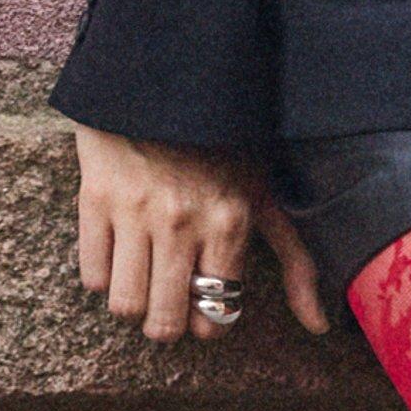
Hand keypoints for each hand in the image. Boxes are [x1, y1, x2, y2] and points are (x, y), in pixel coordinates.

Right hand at [69, 127, 332, 344]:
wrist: (164, 85)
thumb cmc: (222, 147)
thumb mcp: (265, 198)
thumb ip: (295, 261)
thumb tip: (318, 326)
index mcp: (229, 222)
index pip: (217, 314)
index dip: (210, 322)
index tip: (206, 307)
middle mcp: (182, 222)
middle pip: (165, 322)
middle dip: (168, 325)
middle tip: (169, 306)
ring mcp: (135, 211)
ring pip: (125, 305)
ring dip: (134, 302)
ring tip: (144, 279)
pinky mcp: (96, 200)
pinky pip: (92, 276)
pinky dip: (103, 276)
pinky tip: (120, 254)